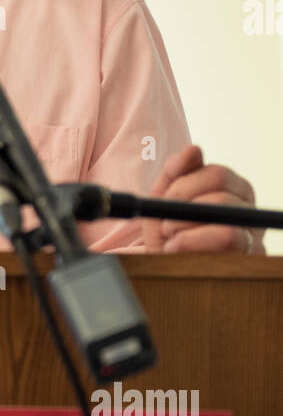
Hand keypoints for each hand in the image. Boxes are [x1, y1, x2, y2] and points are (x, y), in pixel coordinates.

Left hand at [141, 144, 265, 253]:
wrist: (163, 265)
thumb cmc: (168, 229)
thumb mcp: (164, 196)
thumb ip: (175, 170)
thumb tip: (194, 150)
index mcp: (234, 189)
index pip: (217, 175)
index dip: (185, 186)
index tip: (165, 199)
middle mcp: (248, 212)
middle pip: (222, 199)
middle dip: (184, 211)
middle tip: (166, 225)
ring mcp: (251, 241)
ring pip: (227, 230)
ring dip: (188, 233)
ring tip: (171, 240)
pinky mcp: (245, 264)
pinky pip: (224, 255)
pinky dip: (193, 249)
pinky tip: (176, 251)